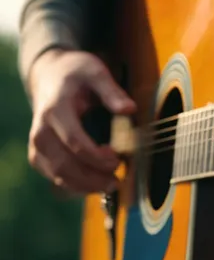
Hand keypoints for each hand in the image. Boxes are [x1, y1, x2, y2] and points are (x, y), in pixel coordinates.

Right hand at [28, 49, 135, 194]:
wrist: (51, 76)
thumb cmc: (77, 75)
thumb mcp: (96, 73)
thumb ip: (112, 92)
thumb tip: (130, 109)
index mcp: (55, 110)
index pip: (75, 142)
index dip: (97, 157)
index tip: (118, 160)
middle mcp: (41, 131)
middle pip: (64, 165)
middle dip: (93, 178)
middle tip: (117, 181)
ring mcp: (37, 146)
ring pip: (59, 176)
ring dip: (86, 186)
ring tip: (111, 184)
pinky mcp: (39, 156)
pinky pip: (56, 178)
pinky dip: (77, 186)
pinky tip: (97, 184)